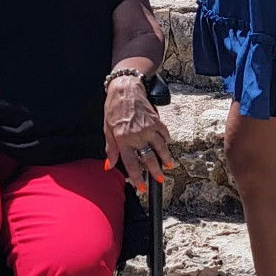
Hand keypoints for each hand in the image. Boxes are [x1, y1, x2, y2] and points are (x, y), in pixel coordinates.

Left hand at [103, 75, 171, 192]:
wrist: (125, 88)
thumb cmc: (114, 108)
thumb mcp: (107, 129)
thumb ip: (111, 149)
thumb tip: (109, 166)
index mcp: (123, 140)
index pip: (131, 164)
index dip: (137, 178)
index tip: (141, 186)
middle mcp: (137, 136)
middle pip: (149, 159)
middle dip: (156, 172)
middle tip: (160, 179)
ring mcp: (149, 128)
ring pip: (161, 148)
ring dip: (166, 158)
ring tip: (169, 165)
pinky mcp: (156, 121)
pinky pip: (164, 134)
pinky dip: (167, 141)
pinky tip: (167, 145)